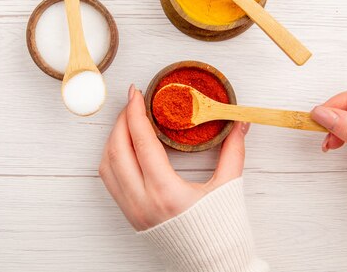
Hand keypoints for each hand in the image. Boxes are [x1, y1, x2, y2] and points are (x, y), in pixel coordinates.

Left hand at [99, 84, 248, 230]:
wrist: (213, 267)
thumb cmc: (222, 233)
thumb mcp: (229, 189)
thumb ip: (233, 152)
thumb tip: (239, 124)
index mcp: (166, 192)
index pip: (141, 142)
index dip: (136, 112)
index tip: (137, 93)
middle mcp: (143, 201)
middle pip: (118, 149)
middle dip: (122, 120)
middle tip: (134, 102)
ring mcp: (133, 210)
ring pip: (107, 165)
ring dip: (114, 138)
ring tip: (128, 121)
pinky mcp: (130, 215)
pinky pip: (110, 180)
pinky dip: (113, 157)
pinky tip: (125, 147)